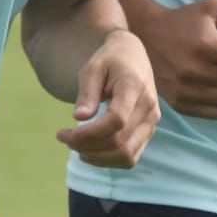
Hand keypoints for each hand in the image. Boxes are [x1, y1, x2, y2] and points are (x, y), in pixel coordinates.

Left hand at [56, 30, 160, 167]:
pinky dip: (109, 161)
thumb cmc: (109, 60)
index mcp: (134, 87)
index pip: (116, 120)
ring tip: (76, 147)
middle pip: (119, 142)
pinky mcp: (149, 132)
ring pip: (127, 156)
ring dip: (97, 159)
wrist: (133, 56)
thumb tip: (80, 118)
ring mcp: (152, 122)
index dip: (89, 134)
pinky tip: (91, 151)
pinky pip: (131, 157)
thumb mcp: (92, 68)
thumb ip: (87, 92)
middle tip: (65, 138)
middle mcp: (149, 108)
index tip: (64, 133)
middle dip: (87, 147)